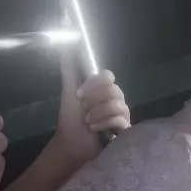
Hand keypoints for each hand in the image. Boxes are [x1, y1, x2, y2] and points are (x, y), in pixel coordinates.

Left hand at [53, 46, 130, 165]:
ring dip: (98, 113)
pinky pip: (121, 120)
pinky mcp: (125, 131)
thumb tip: (65, 44)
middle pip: (114, 90)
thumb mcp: (68, 92)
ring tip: (88, 122)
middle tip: (84, 110)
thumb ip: (69, 69)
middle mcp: (114, 100)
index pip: (108, 76)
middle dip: (95, 100)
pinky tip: (95, 129)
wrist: (70, 146)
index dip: (95, 84)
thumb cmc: (70, 121)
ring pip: (118, 105)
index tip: (79, 94)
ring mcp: (121, 116)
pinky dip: (104, 123)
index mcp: (102, 90)